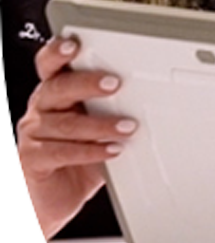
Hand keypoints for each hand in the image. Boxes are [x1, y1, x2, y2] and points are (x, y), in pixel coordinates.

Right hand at [16, 36, 137, 239]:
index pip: (49, 64)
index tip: (73, 44)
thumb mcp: (98, 128)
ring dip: (100, 124)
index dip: (57, 52)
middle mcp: (41, 109)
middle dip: (86, 83)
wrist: (53, 199)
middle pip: (57, 88)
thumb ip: (113, 110)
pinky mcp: (33, 160)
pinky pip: (61, 151)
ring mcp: (34, 134)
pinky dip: (90, 150)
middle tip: (114, 83)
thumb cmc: (77, 158)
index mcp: (55, 93)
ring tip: (127, 127)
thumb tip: (153, 98)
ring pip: (64, 123)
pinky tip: (111, 150)